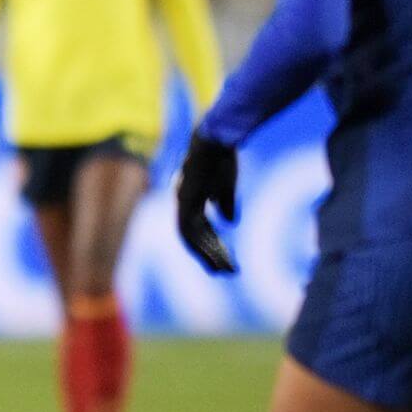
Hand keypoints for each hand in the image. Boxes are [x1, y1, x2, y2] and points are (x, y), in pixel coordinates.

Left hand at [175, 130, 238, 273]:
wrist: (215, 140)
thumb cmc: (222, 157)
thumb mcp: (226, 185)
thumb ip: (225, 203)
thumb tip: (230, 222)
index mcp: (192, 196)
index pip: (200, 226)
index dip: (212, 243)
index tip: (226, 258)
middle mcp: (183, 200)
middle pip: (194, 235)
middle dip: (210, 254)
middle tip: (226, 271)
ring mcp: (181, 201)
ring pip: (190, 237)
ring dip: (208, 254)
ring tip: (225, 269)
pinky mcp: (184, 202)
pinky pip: (189, 231)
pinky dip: (202, 246)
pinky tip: (216, 256)